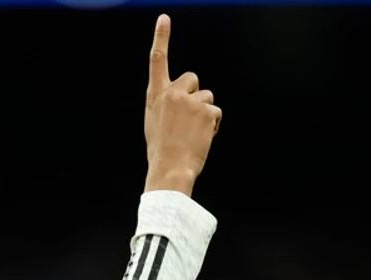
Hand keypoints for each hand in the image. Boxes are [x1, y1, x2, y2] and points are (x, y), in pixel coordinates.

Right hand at [143, 14, 221, 196]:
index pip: (157, 61)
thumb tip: (179, 96)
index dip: (161, 38)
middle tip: (187, 119)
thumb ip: (165, 103)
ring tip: (193, 134)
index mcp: (156, 96)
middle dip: (195, 95)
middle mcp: (172, 94)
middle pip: (193, 79)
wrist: (170, 169)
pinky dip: (213, 125)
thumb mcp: (154, 122)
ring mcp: (190, 101)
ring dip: (204, 113)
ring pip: (206, 97)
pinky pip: (215, 111)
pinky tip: (202, 137)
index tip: (164, 18)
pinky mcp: (206, 111)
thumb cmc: (161, 150)